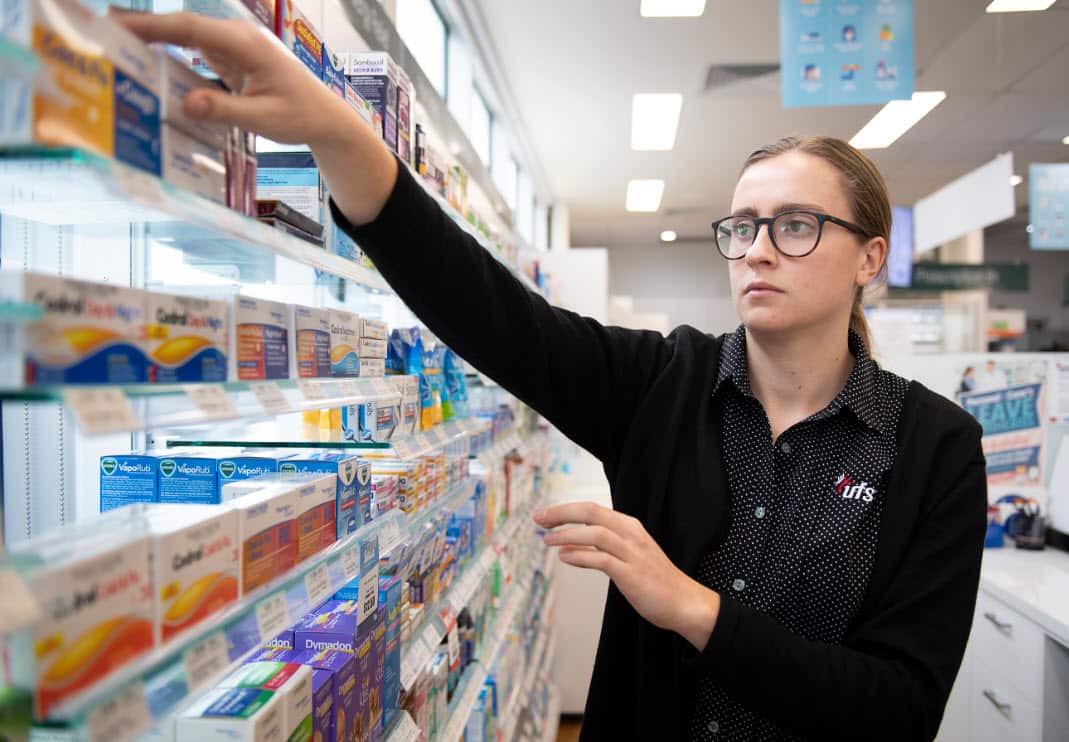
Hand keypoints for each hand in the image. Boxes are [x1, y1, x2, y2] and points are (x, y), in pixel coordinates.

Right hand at [113, 10, 354, 147]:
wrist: (324, 117)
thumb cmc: (300, 116)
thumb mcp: (265, 119)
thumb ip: (225, 110)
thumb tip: (187, 104)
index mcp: (245, 45)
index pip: (190, 28)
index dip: (153, 26)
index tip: (118, 25)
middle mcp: (237, 39)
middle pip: (182, 28)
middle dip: (143, 28)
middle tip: (101, 32)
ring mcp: (233, 47)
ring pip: (185, 38)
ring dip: (153, 40)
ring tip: (114, 46)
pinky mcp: (231, 59)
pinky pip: (194, 53)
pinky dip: (170, 56)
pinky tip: (147, 63)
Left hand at [534, 502, 720, 650]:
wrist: (683, 602)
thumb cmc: (654, 580)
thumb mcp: (628, 555)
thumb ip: (601, 547)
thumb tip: (568, 545)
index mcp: (629, 526)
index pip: (592, 509)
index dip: (565, 509)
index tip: (544, 515)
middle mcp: (631, 534)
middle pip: (591, 513)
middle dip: (561, 514)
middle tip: (538, 519)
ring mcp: (633, 553)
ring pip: (595, 533)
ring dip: (567, 534)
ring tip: (547, 540)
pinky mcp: (632, 574)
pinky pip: (602, 559)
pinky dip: (581, 556)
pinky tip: (565, 557)